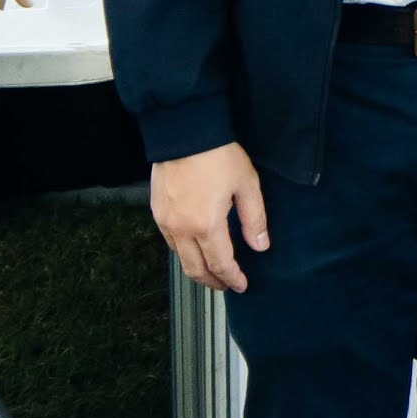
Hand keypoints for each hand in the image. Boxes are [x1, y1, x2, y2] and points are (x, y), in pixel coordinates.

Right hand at [152, 141, 268, 293]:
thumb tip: (260, 246)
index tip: (242, 285)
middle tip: (226, 285)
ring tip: (212, 270)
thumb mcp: (247, 185)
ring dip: (196, 269)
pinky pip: (170, 242)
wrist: (184, 132)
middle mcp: (181, 229)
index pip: (220, 264)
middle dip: (212, 282)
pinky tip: (195, 248)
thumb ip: (254, 219)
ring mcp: (165, 221)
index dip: (232, 278)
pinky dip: (184, 252)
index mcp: (206, 225)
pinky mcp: (156, 211)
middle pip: (195, 269)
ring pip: (180, 258)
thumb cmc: (218, 155)